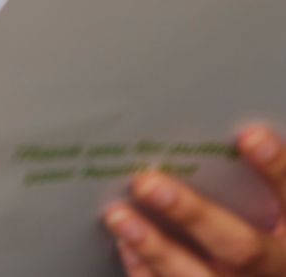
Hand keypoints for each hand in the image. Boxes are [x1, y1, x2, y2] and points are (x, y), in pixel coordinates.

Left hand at [103, 125, 285, 274]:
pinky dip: (148, 273)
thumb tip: (232, 128)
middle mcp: (273, 269)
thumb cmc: (263, 226)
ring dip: (156, 249)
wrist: (262, 270)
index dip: (277, 168)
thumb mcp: (274, 202)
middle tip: (148, 182)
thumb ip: (259, 172)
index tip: (249, 136)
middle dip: (193, 214)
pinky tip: (127, 247)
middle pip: (241, 247)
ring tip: (119, 216)